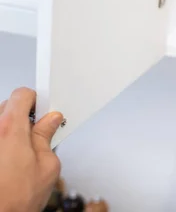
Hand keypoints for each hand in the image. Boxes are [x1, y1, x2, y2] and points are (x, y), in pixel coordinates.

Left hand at [0, 88, 63, 211]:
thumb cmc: (15, 200)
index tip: (43, 110)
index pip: (22, 95)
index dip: (36, 100)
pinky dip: (1, 144)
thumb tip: (51, 122)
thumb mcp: (47, 166)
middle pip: (7, 107)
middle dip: (23, 117)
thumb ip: (47, 137)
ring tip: (17, 154)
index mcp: (9, 129)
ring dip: (8, 131)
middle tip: (35, 135)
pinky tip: (6, 161)